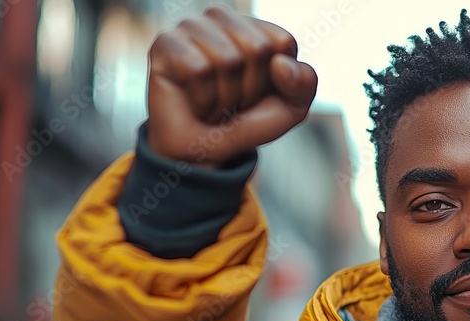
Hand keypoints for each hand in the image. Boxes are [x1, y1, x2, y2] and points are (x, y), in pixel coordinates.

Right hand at [145, 5, 317, 166]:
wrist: (204, 152)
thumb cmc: (245, 123)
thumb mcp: (290, 108)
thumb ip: (304, 84)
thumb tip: (281, 64)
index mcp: (255, 27)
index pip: (282, 42)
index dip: (278, 79)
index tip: (260, 92)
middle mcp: (222, 19)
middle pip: (257, 48)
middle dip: (250, 89)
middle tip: (233, 100)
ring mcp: (192, 27)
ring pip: (227, 59)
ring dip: (225, 97)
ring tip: (214, 101)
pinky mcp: (165, 44)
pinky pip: (199, 69)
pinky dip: (203, 98)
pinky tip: (194, 101)